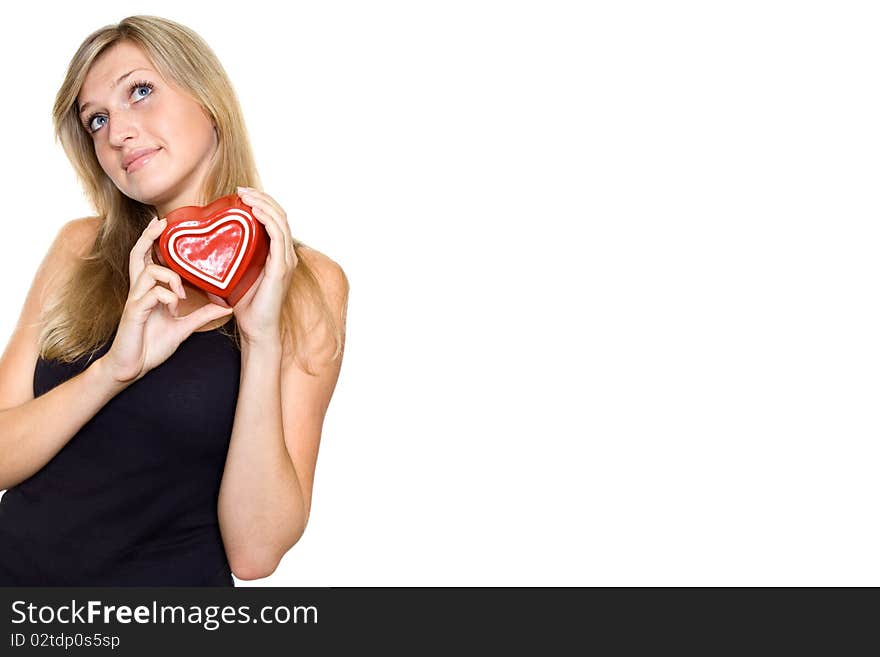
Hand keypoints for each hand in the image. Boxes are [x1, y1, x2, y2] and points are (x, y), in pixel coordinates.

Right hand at [100, 216, 234, 383]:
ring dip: (170, 279)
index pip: (146, 258)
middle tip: (161, 223)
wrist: (131, 368)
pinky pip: (151, 294)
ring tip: (181, 296)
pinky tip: (174, 309)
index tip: (163, 223)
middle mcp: (139, 291)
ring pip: (149, 272)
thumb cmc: (151, 345)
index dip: (151, 239)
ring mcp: (135, 301)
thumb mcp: (183, 327)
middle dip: (147, 236)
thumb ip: (202, 315)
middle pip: (137, 255)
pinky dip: (167, 297)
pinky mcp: (133, 313)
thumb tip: (226, 307)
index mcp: (148, 291)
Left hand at [206, 186, 297, 346]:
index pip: (275, 219)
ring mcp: (286, 261)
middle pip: (280, 215)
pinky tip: (255, 212)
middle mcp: (286, 254)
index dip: (261, 202)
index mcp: (277, 254)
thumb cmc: (245, 305)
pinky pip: (279, 238)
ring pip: (280, 222)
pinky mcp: (281, 268)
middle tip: (241, 190)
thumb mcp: (236, 274)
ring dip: (264, 204)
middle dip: (262, 198)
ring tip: (246, 196)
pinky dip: (268, 221)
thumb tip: (208, 243)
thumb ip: (231, 257)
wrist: (256, 329)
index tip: (241, 194)